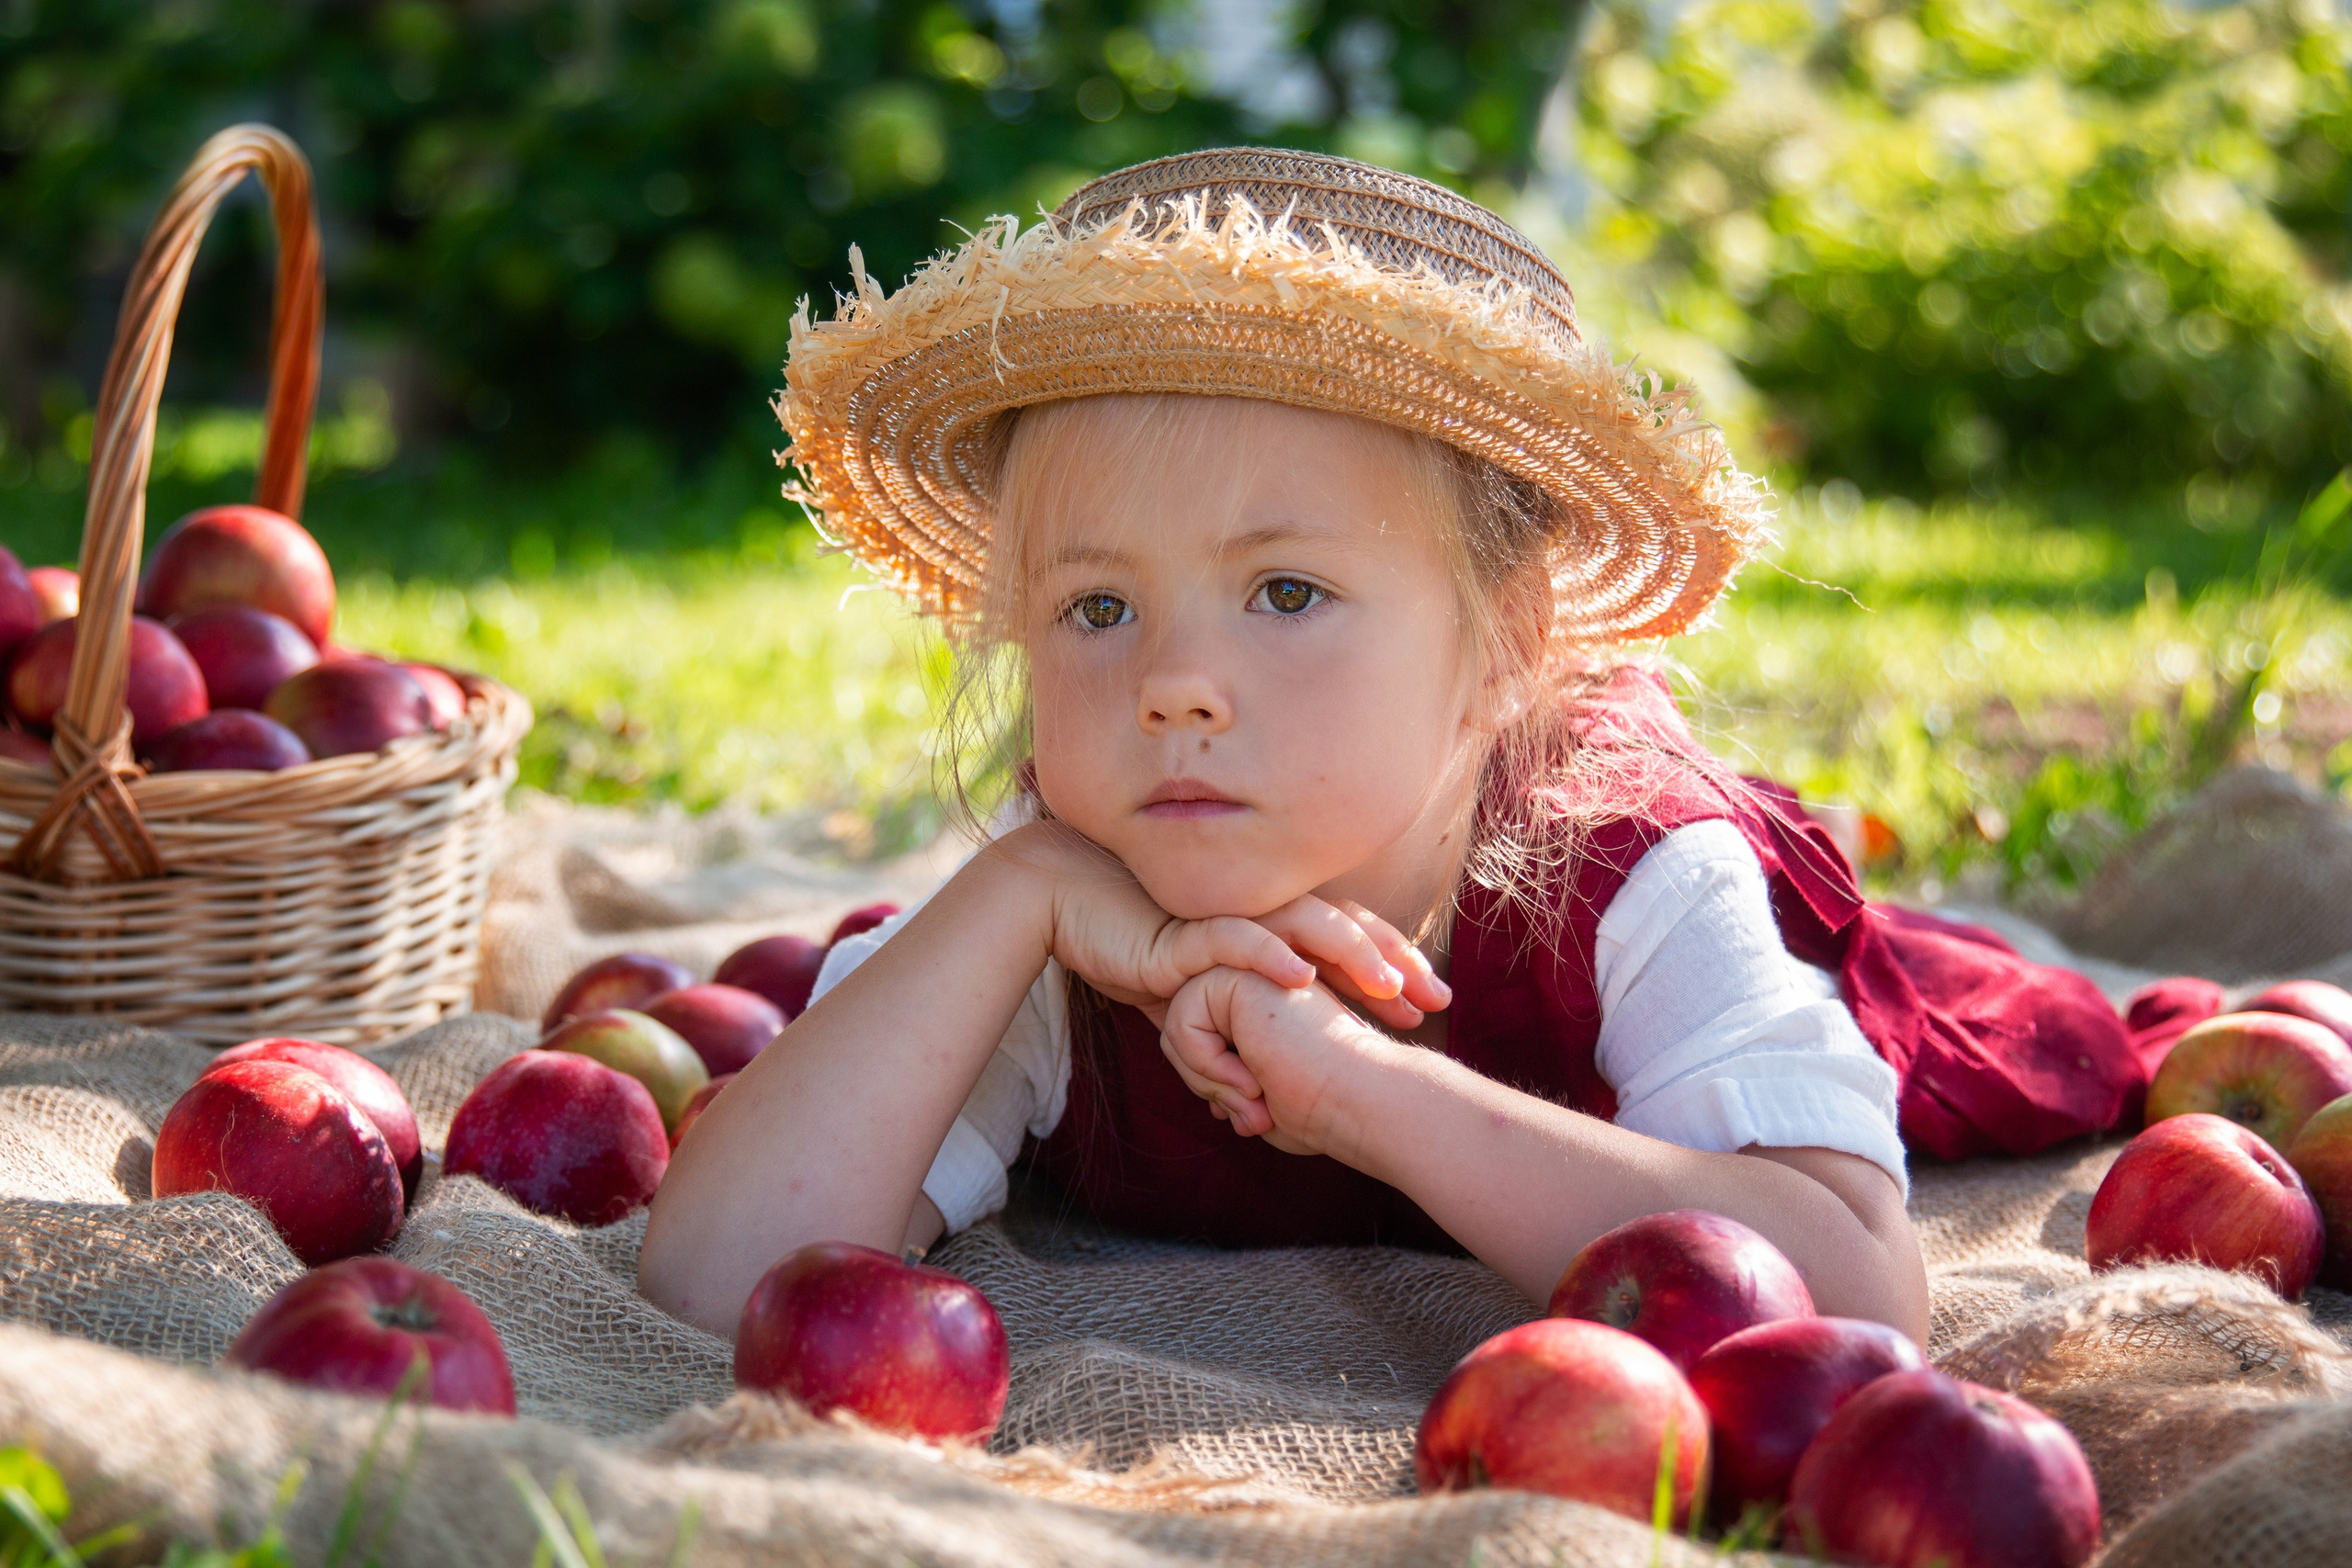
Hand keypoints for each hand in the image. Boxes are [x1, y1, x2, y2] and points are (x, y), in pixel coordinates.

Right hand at [985, 821, 1431, 1020]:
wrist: (1064, 905)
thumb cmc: (1133, 946)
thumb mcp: (1203, 990)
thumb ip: (1242, 1012)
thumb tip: (1275, 1063)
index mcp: (1268, 920)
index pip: (1345, 938)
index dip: (1390, 965)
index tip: (1431, 1003)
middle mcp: (1257, 909)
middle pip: (1342, 928)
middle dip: (1392, 963)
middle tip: (1434, 998)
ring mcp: (1224, 914)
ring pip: (1302, 926)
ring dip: (1349, 955)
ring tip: (1387, 985)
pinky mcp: (1184, 928)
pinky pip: (1234, 938)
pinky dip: (1270, 955)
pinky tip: (1302, 977)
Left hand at [1157, 966, 1385, 1157]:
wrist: (1359, 1098)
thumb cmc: (1325, 1109)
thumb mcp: (1267, 1101)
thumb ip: (1237, 1089)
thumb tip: (1214, 1102)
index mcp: (1273, 1002)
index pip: (1209, 1045)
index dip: (1222, 1091)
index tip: (1261, 1120)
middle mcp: (1263, 976)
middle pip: (1187, 1034)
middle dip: (1207, 1086)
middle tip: (1254, 1117)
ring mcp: (1253, 965)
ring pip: (1179, 1028)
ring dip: (1208, 1080)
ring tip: (1256, 1095)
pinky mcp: (1240, 968)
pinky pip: (1182, 1021)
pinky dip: (1206, 1064)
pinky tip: (1253, 1077)